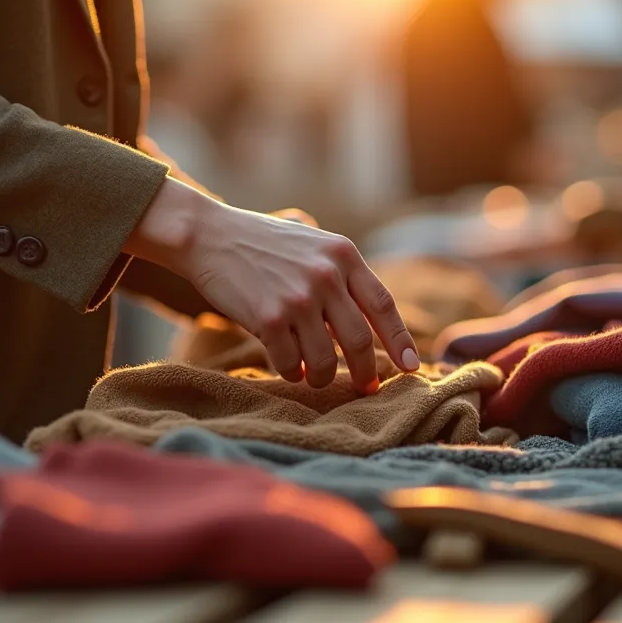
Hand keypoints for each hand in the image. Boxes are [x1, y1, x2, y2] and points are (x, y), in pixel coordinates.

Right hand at [125, 177, 418, 392]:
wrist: (209, 235)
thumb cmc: (262, 243)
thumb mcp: (312, 242)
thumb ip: (340, 272)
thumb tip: (370, 320)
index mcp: (343, 255)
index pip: (383, 305)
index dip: (400, 341)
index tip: (412, 368)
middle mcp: (326, 275)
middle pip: (359, 341)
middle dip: (365, 373)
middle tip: (366, 387)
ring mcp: (298, 297)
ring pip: (324, 360)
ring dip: (321, 377)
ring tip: (313, 376)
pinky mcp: (268, 317)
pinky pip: (289, 363)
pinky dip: (291, 372)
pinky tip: (287, 367)